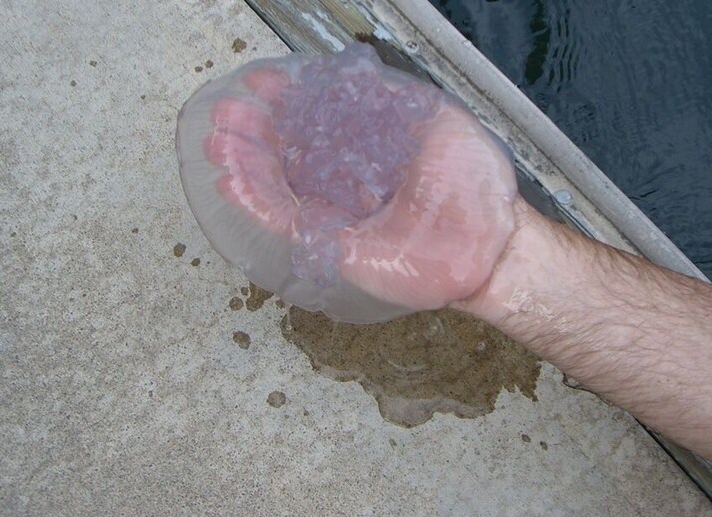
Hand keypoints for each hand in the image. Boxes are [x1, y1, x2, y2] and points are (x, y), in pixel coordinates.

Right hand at [201, 65, 517, 314]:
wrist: (493, 241)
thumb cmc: (475, 188)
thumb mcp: (437, 122)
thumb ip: (392, 100)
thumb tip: (351, 73)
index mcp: (369, 154)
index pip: (314, 126)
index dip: (286, 104)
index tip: (263, 82)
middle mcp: (348, 185)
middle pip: (287, 157)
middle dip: (254, 133)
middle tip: (227, 111)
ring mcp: (339, 217)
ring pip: (279, 189)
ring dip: (245, 164)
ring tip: (219, 141)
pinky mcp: (333, 247)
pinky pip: (287, 223)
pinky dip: (257, 200)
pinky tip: (233, 178)